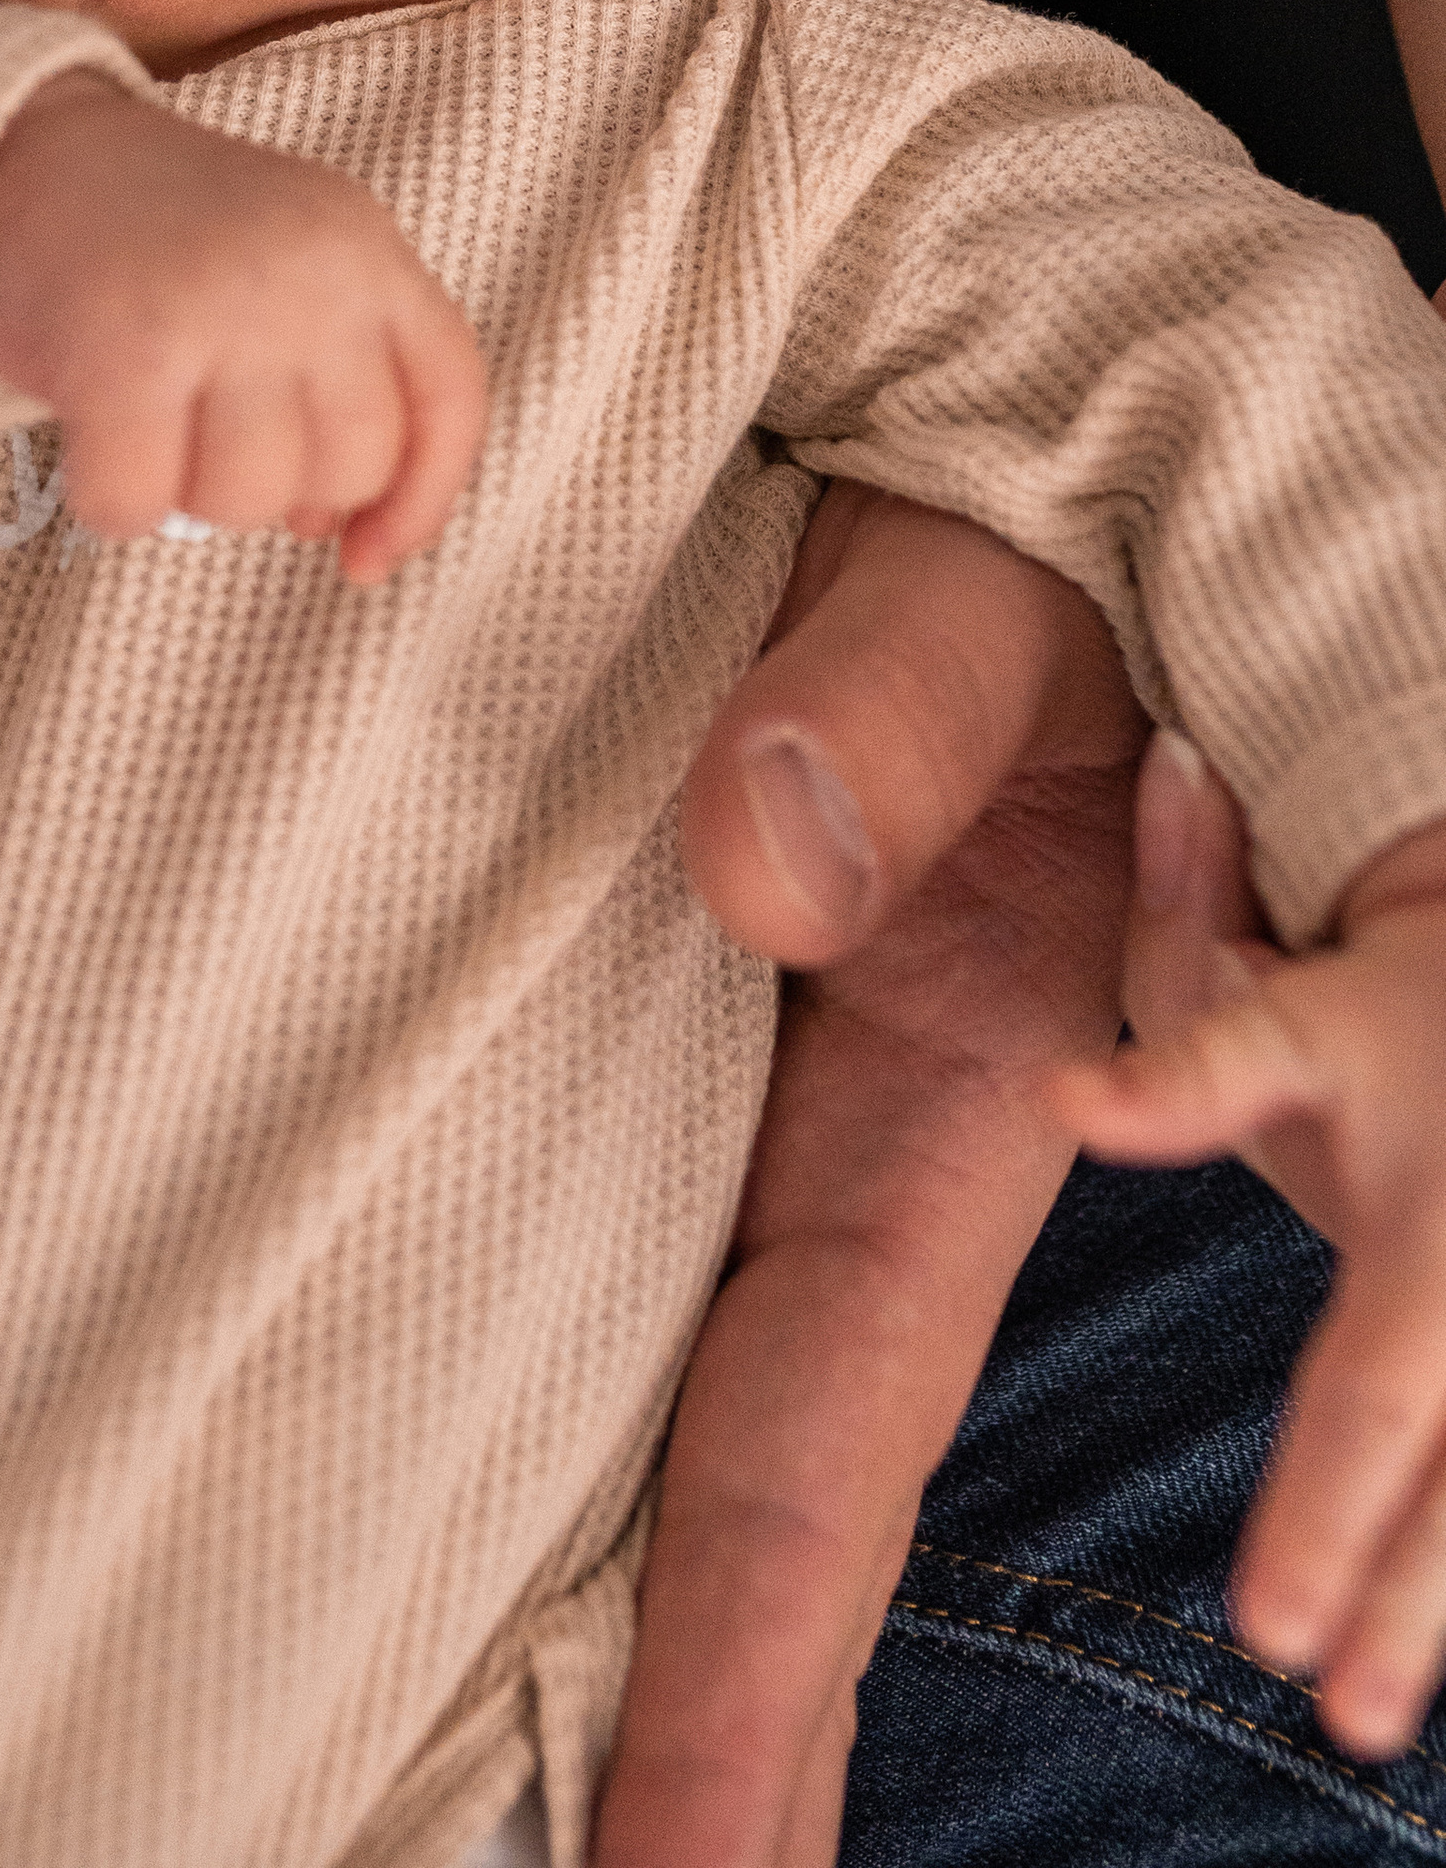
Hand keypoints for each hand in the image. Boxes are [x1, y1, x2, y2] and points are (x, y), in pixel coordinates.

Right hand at [0, 72, 487, 581]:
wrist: (27, 157)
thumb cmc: (166, 244)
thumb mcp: (293, 269)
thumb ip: (342, 375)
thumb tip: (337, 528)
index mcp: (366, 249)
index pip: (448, 400)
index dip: (420, 499)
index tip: (363, 558)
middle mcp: (309, 274)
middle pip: (349, 468)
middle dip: (279, 488)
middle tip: (210, 430)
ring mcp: (218, 309)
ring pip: (249, 500)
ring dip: (189, 493)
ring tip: (155, 414)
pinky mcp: (120, 352)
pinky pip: (137, 504)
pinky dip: (109, 499)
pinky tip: (95, 440)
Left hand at [590, 485, 1146, 1867]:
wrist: (945, 449)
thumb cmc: (981, 518)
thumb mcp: (965, 589)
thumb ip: (885, 710)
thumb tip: (758, 871)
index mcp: (959, 1081)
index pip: (822, 1419)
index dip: (747, 1656)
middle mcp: (863, 1129)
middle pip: (768, 1477)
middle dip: (712, 1731)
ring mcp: (770, 1091)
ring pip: (693, 1383)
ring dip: (640, 1605)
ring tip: (552, 1819)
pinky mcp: (682, 1020)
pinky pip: (620, 1237)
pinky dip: (567, 1397)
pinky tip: (484, 1502)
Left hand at [1057, 743, 1445, 1757]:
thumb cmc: (1381, 988)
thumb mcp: (1289, 934)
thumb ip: (1193, 901)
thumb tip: (1162, 774)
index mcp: (1360, 1042)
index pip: (1250, 1045)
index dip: (1165, 1076)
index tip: (1072, 1096)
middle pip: (1403, 1347)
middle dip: (1350, 1492)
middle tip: (1285, 1633)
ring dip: (1432, 1582)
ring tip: (1362, 1707)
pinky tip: (1424, 1671)